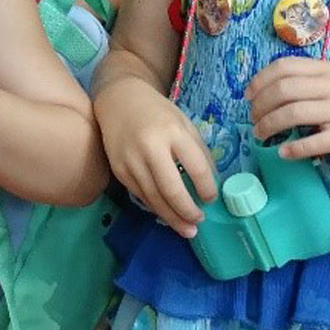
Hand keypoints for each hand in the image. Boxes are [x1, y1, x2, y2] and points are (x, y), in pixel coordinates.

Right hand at [94, 77, 215, 237]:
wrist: (118, 100)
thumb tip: (211, 183)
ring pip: (154, 198)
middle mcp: (151, 146)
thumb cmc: (157, 112)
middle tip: (199, 221)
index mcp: (173, 132)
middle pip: (173, 190)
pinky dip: (155, 207)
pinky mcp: (119, 169)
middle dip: (188, 211)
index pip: (196, 168)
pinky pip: (141, 195)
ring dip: (172, 218)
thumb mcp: (184, 123)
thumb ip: (198, 151)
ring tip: (187, 229)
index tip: (211, 198)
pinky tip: (166, 213)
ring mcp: (131, 159)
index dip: (208, 188)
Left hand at [247, 55, 329, 168]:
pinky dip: (294, 148)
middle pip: (284, 90)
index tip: (247, 96)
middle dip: (261, 105)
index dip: (260, 80)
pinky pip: (314, 142)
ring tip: (260, 135)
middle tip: (253, 119)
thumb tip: (264, 93)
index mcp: (326, 69)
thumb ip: (306, 83)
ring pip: (293, 113)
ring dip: (269, 125)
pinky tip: (283, 153)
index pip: (284, 67)